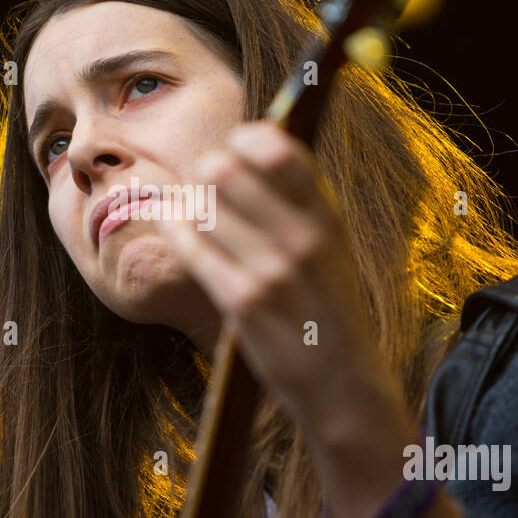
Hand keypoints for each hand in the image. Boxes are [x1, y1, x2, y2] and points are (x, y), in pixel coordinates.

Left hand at [155, 120, 408, 452]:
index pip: (279, 149)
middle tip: (209, 184)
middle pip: (224, 171)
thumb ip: (296, 194)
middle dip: (208, 172)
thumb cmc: (325, 301)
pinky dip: (177, 231)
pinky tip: (179, 228)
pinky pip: (190, 246)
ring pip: (201, 206)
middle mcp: (303, 238)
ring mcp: (272, 271)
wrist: (340, 379)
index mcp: (328, 215)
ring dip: (191, 205)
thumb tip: (247, 141)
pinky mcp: (243, 301)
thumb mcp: (330, 241)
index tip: (235, 146)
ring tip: (198, 215)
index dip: (246, 138)